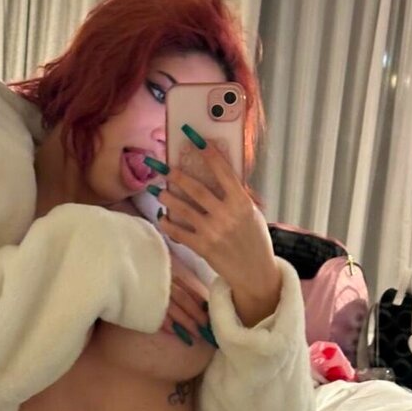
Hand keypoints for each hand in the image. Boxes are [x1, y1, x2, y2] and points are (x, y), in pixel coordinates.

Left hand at [153, 143, 281, 326]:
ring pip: (183, 209)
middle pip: (197, 189)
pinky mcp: (202, 247)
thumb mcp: (251, 213)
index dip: (208, 153)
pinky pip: (178, 232)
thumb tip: (215, 173)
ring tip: (156, 190)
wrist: (255, 272)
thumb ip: (235, 196)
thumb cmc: (254, 239)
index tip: (194, 138)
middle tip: (162, 165)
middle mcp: (227, 215)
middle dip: (177, 175)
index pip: (223, 172)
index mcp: (242, 203)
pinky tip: (161, 217)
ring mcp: (213, 232)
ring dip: (167, 198)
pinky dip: (167, 224)